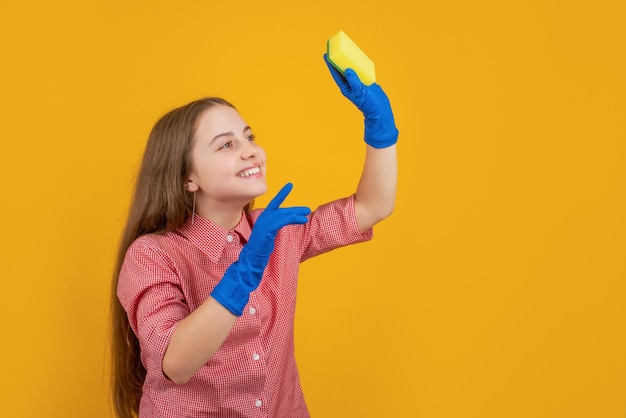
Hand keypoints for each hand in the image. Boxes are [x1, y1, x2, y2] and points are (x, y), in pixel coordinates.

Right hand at [211, 183, 310, 314]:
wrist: (250, 262)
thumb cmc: (258, 253)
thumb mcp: (268, 238)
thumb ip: (273, 229)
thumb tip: (280, 225)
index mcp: (263, 220)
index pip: (273, 204)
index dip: (281, 194)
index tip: (290, 185)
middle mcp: (262, 220)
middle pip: (281, 210)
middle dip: (294, 209)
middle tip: (307, 209)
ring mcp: (263, 225)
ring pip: (282, 215)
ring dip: (296, 214)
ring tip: (307, 214)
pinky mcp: (267, 231)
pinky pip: (282, 222)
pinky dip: (292, 219)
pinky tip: (301, 220)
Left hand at [324, 53, 398, 147]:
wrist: (380, 110)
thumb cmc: (368, 104)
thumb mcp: (360, 92)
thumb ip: (354, 80)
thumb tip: (347, 70)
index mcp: (346, 87)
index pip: (336, 73)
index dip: (331, 64)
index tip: (326, 54)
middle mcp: (350, 84)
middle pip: (342, 69)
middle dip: (339, 60)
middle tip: (334, 49)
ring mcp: (358, 82)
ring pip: (352, 69)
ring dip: (349, 61)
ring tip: (346, 51)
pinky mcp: (366, 81)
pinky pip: (361, 70)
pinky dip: (360, 64)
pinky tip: (359, 57)